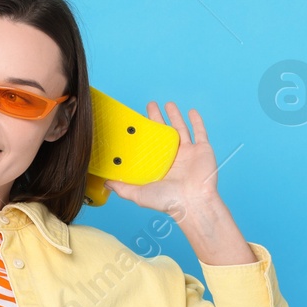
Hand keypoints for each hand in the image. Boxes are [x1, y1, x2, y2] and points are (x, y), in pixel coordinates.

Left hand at [104, 101, 225, 221]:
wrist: (193, 202)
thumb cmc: (167, 201)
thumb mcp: (138, 194)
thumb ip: (121, 187)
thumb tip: (104, 181)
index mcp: (159, 166)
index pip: (149, 145)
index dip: (143, 134)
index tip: (134, 122)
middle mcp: (173, 158)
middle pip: (163, 133)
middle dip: (157, 118)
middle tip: (149, 105)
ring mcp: (189, 153)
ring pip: (181, 129)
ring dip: (175, 116)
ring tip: (167, 104)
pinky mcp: (202, 150)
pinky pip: (200, 132)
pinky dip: (196, 121)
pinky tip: (190, 111)